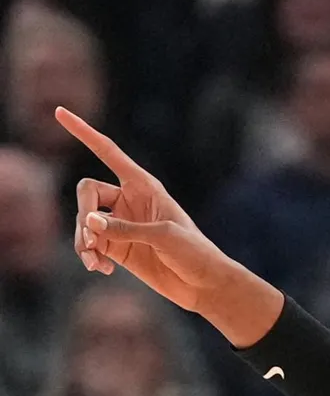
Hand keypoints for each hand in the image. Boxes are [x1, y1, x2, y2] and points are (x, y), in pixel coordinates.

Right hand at [56, 107, 228, 312]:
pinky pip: (88, 245)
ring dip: (82, 241)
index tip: (59, 112)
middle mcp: (129, 199)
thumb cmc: (194, 252)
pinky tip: (102, 270)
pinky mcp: (116, 246)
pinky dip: (89, 256)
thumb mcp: (163, 236)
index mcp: (145, 185)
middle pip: (86, 192)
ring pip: (83, 221)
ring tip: (94, 262)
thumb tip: (88, 223)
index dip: (84, 132)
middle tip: (91, 240)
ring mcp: (121, 223)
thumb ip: (124, 228)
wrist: (203, 284)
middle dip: (82, 214)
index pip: (107, 151)